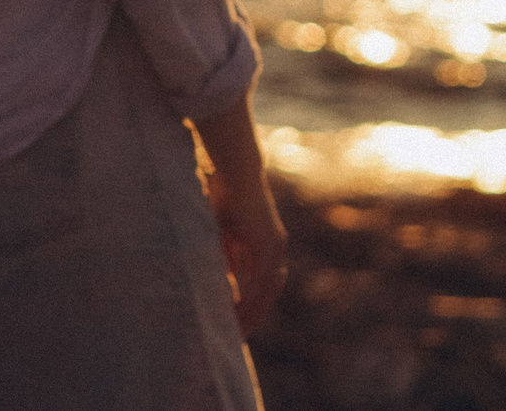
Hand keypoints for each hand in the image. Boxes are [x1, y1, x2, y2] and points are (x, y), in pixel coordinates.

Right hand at [210, 168, 287, 333]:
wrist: (237, 171)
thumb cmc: (228, 195)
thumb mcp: (228, 233)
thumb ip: (231, 254)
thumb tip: (228, 277)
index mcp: (269, 245)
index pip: (266, 283)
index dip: (256, 302)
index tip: (242, 320)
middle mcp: (276, 248)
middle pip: (270, 291)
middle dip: (256, 313)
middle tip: (241, 334)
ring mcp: (274, 246)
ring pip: (266, 289)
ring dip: (252, 310)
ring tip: (237, 328)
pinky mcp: (265, 243)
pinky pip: (258, 278)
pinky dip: (248, 296)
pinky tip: (235, 310)